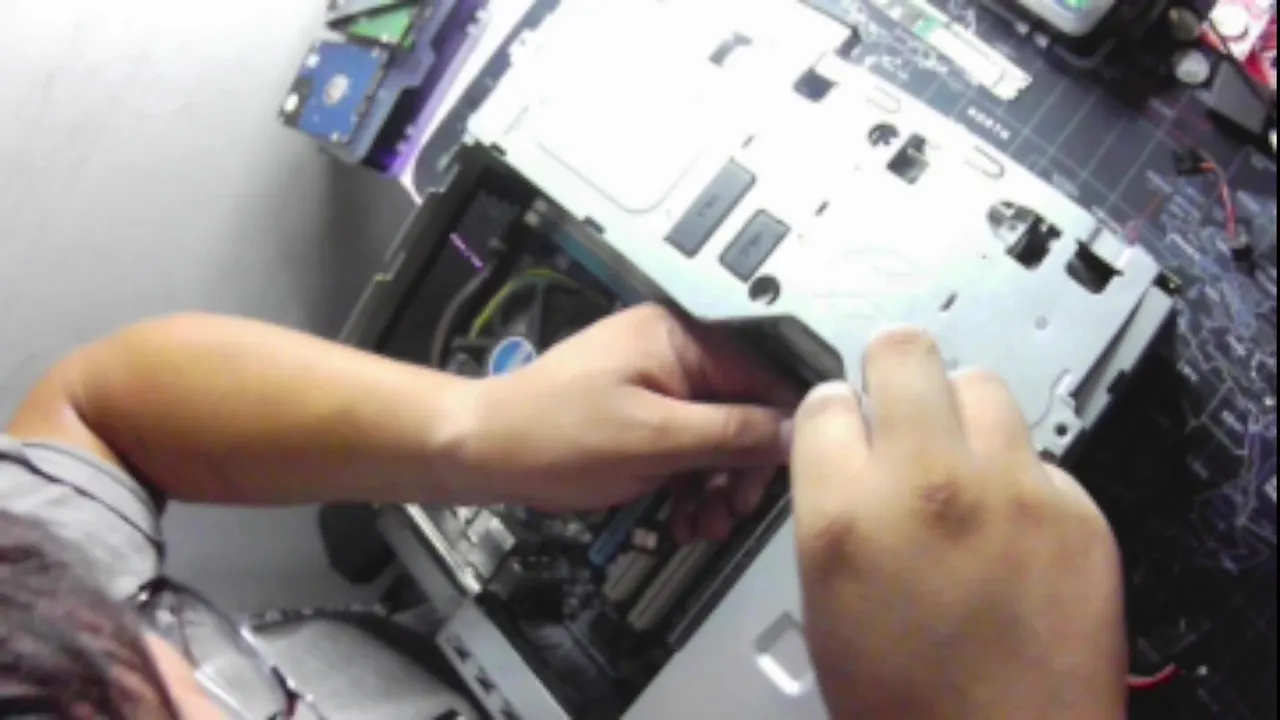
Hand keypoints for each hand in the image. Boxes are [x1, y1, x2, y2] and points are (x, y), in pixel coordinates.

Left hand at [458, 304, 798, 540]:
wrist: (481, 451)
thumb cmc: (557, 434)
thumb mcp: (655, 439)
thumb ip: (730, 433)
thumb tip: (797, 430)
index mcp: (679, 336)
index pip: (761, 374)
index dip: (780, 428)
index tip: (783, 478)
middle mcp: (672, 350)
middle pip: (740, 409)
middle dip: (740, 468)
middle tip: (732, 514)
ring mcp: (654, 382)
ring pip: (713, 435)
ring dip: (715, 486)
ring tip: (703, 528)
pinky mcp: (639, 414)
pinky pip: (684, 446)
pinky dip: (688, 484)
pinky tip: (683, 520)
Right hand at [790, 330, 1127, 719]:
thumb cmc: (905, 702)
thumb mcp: (825, 599)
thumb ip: (833, 506)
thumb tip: (846, 451)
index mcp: (844, 514)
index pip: (824, 399)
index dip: (833, 412)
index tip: (845, 422)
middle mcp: (927, 485)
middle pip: (905, 353)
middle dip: (894, 370)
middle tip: (900, 399)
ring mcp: (1011, 492)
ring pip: (982, 384)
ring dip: (962, 413)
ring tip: (960, 457)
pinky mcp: (1077, 512)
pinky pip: (1039, 456)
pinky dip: (1019, 476)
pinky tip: (1008, 521)